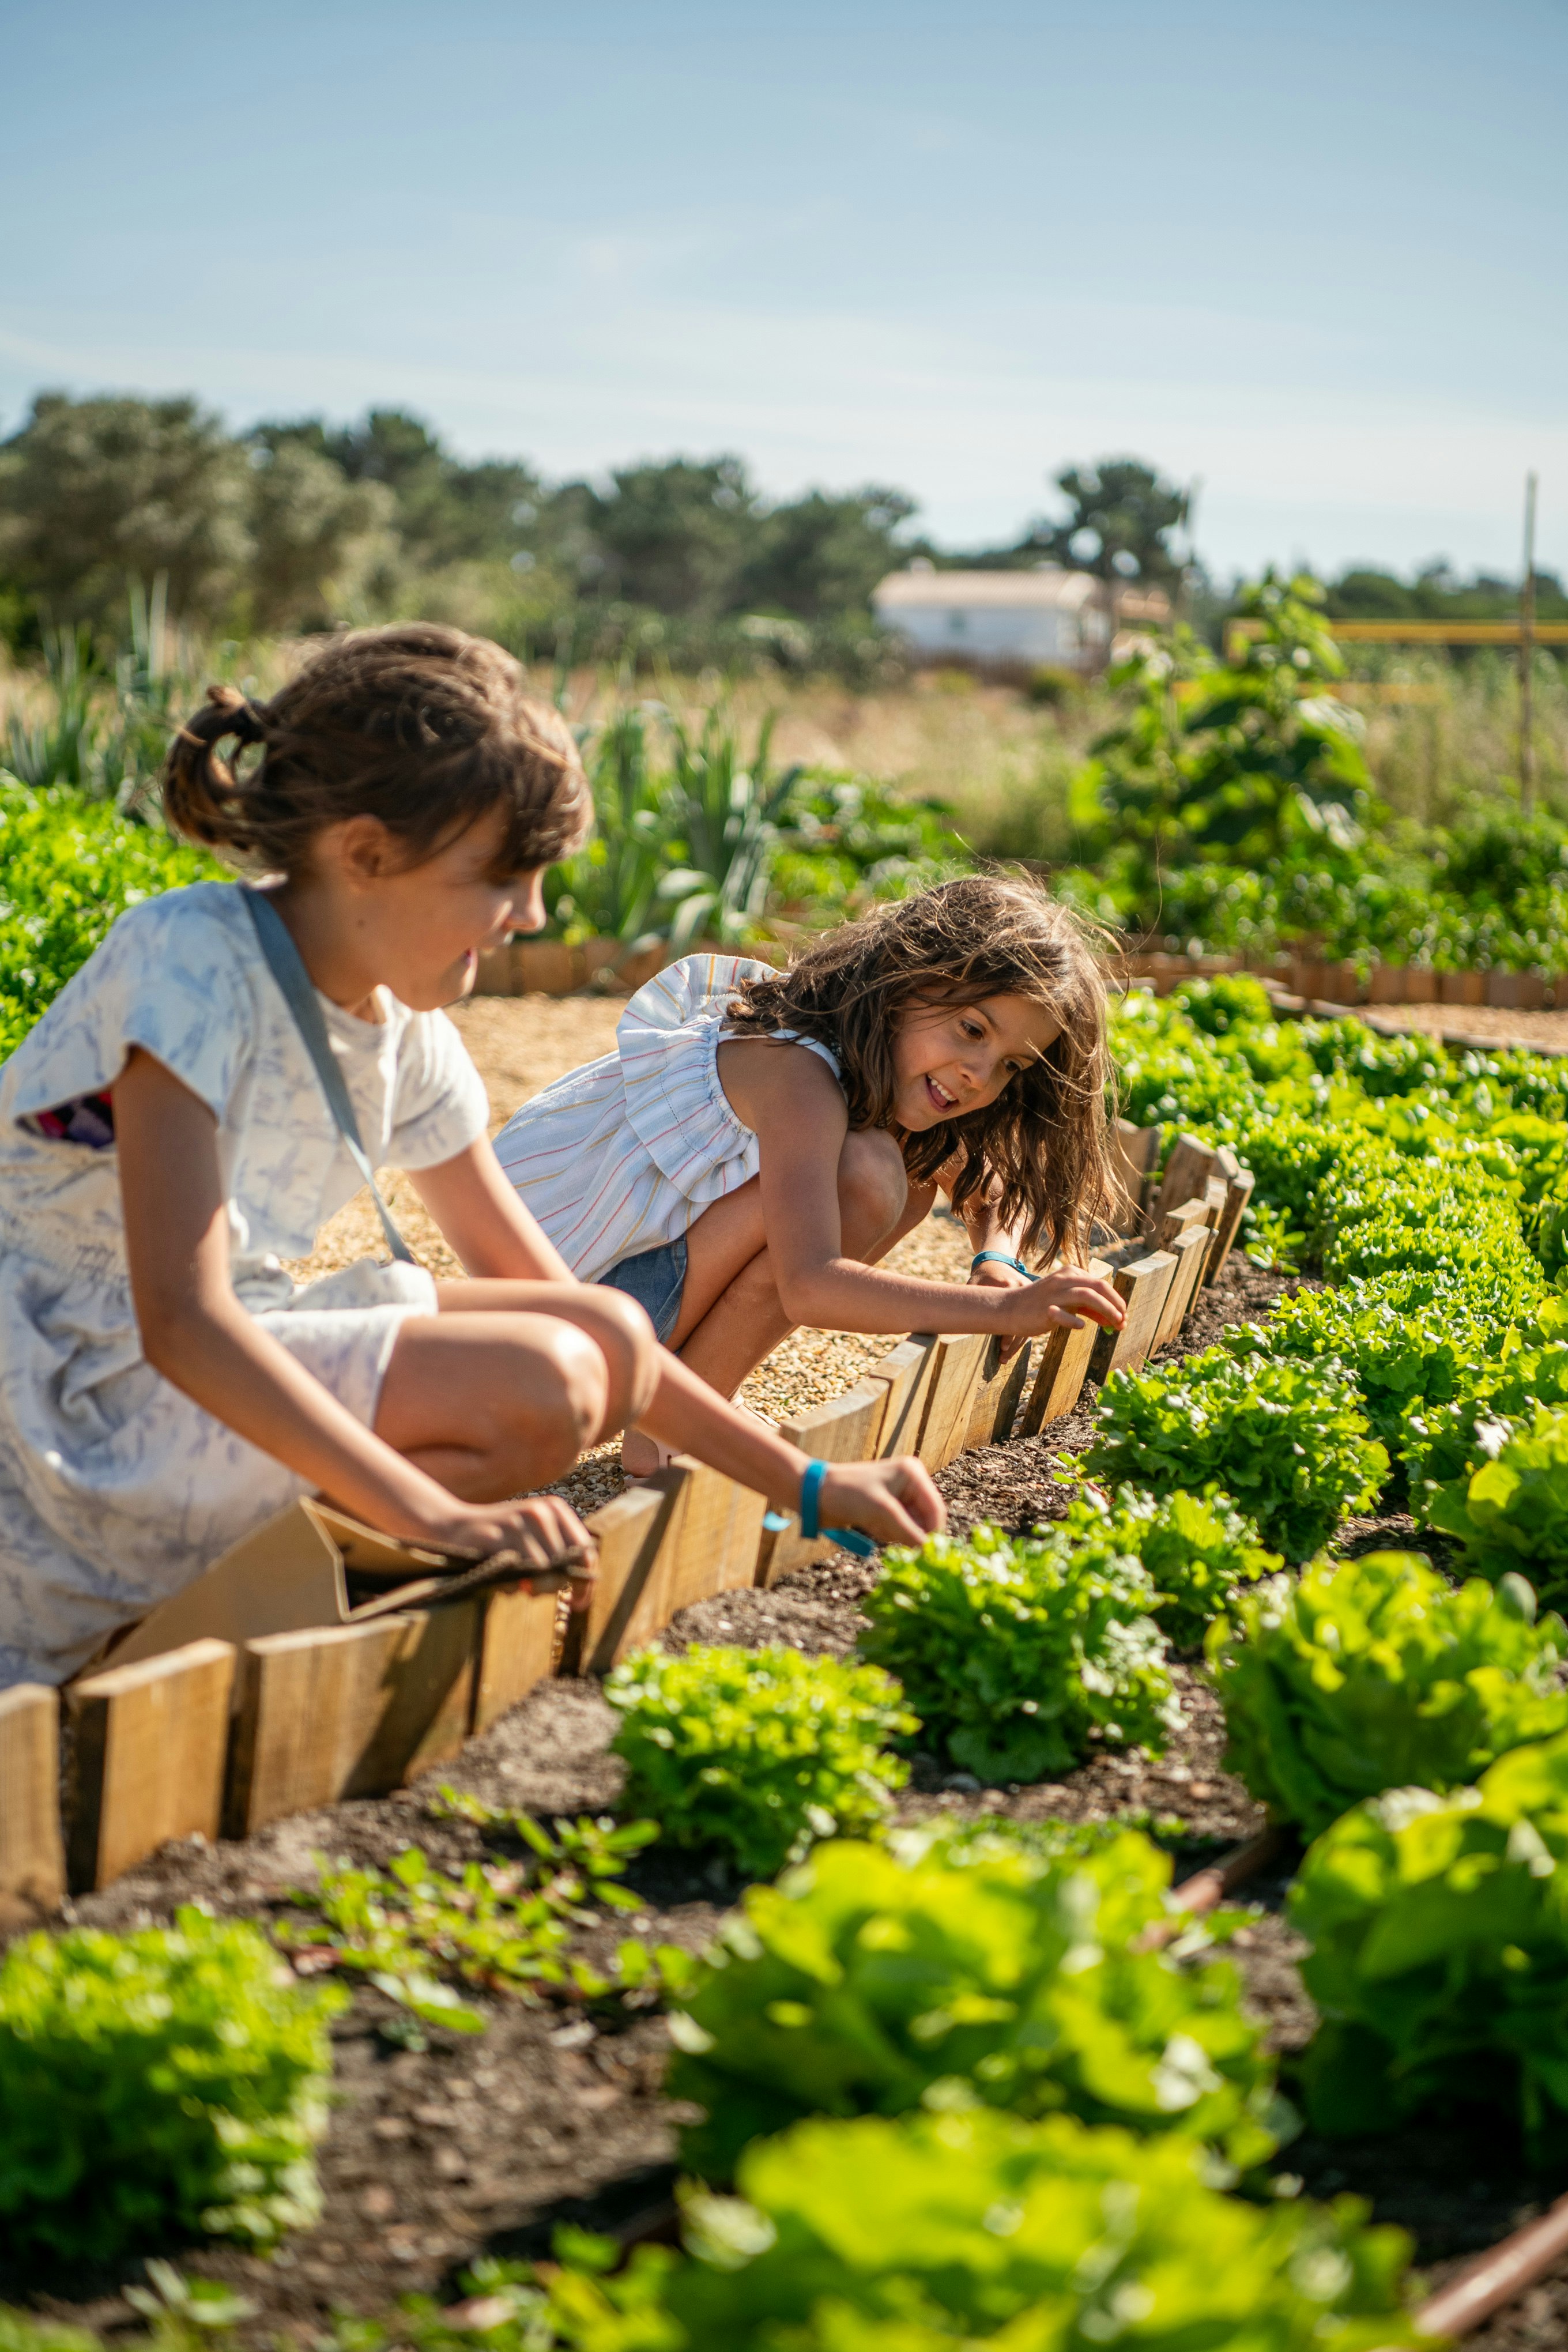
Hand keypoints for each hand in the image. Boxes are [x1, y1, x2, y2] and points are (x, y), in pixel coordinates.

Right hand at [427, 1492, 597, 1610]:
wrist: (453, 1526)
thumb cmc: (500, 1541)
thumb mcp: (534, 1539)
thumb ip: (559, 1557)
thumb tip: (582, 1592)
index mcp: (554, 1509)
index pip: (586, 1549)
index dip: (586, 1581)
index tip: (579, 1603)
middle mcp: (540, 1512)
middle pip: (567, 1563)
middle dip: (555, 1587)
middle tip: (535, 1592)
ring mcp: (517, 1522)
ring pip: (543, 1570)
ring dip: (532, 1588)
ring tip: (518, 1583)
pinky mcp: (495, 1536)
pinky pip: (516, 1574)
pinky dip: (512, 1586)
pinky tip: (503, 1579)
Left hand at [819, 1457, 945, 1548]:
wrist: (814, 1493)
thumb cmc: (847, 1494)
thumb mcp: (881, 1512)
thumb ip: (909, 1531)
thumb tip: (929, 1551)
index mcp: (913, 1474)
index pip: (935, 1510)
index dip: (931, 1533)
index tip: (923, 1554)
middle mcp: (910, 1483)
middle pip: (925, 1521)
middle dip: (906, 1531)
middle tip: (883, 1528)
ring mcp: (899, 1497)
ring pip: (911, 1529)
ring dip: (893, 1533)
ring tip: (872, 1522)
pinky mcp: (887, 1510)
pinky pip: (898, 1531)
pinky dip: (886, 1533)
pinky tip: (869, 1525)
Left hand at [968, 1255, 1034, 1360]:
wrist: (998, 1262)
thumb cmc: (982, 1275)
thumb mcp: (974, 1283)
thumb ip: (970, 1298)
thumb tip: (955, 1317)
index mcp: (1007, 1286)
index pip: (1009, 1315)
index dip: (1007, 1334)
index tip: (1002, 1347)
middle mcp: (1021, 1290)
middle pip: (1021, 1323)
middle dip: (1012, 1343)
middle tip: (1003, 1357)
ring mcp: (1029, 1295)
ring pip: (1028, 1323)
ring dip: (1017, 1342)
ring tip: (1006, 1357)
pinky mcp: (1033, 1300)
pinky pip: (1031, 1320)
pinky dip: (1023, 1333)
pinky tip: (1014, 1347)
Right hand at [986, 1264, 1124, 1338]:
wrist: (1010, 1309)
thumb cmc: (1041, 1306)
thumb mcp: (1067, 1301)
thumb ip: (1089, 1307)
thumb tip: (1114, 1319)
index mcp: (1071, 1274)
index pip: (1101, 1284)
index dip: (1116, 1300)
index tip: (1123, 1317)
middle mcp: (1064, 1280)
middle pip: (1098, 1286)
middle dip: (1116, 1303)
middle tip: (1124, 1320)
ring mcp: (1054, 1294)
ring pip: (1087, 1296)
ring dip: (1106, 1310)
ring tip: (1115, 1324)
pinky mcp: (1044, 1310)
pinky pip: (1063, 1314)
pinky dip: (1075, 1321)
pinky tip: (1082, 1327)